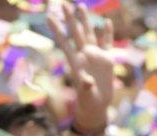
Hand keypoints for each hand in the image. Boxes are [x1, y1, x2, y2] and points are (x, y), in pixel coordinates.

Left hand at [47, 3, 114, 129]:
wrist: (96, 105)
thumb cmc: (88, 101)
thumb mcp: (86, 95)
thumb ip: (85, 87)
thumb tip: (86, 81)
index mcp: (75, 61)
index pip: (64, 41)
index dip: (57, 29)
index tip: (48, 16)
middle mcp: (83, 55)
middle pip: (76, 33)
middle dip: (70, 18)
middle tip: (64, 4)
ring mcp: (94, 56)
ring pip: (89, 33)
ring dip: (85, 20)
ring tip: (81, 6)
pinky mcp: (106, 60)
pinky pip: (106, 43)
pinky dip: (107, 33)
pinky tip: (106, 22)